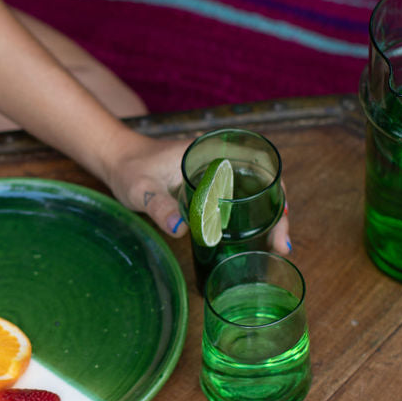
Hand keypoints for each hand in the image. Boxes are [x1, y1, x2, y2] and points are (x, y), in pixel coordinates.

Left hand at [104, 129, 292, 252]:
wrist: (118, 161)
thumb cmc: (130, 168)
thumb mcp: (142, 189)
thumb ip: (159, 206)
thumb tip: (181, 229)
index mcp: (212, 152)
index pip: (260, 166)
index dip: (278, 191)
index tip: (283, 216)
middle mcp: (221, 161)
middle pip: (263, 185)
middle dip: (278, 214)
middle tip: (282, 246)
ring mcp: (217, 177)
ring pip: (254, 197)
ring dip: (268, 219)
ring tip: (277, 248)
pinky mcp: (210, 190)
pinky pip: (238, 204)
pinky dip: (251, 221)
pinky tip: (257, 241)